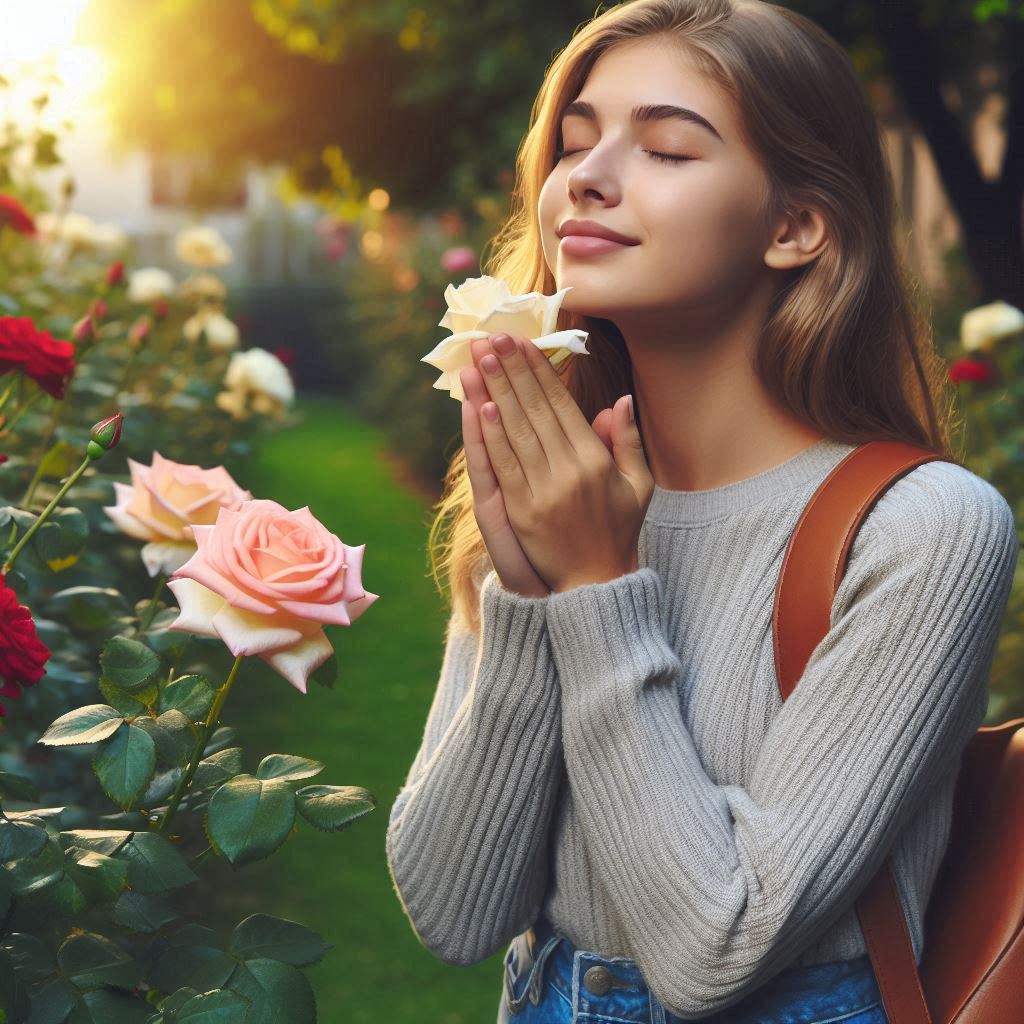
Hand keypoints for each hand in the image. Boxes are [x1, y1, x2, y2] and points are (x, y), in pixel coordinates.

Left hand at [471, 332, 653, 593]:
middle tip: (493, 337)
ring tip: (481, 359)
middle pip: (534, 410)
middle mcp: (569, 471)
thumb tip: (621, 400)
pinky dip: (491, 434)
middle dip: (512, 370)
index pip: (561, 405)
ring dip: (496, 391)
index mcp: (596, 461)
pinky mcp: (521, 511)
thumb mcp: (638, 486)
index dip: (539, 372)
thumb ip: (629, 442)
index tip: (522, 342)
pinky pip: (504, 465)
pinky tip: (480, 406)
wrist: (596, 583)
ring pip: (515, 431)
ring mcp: (543, 491)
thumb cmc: (618, 531)